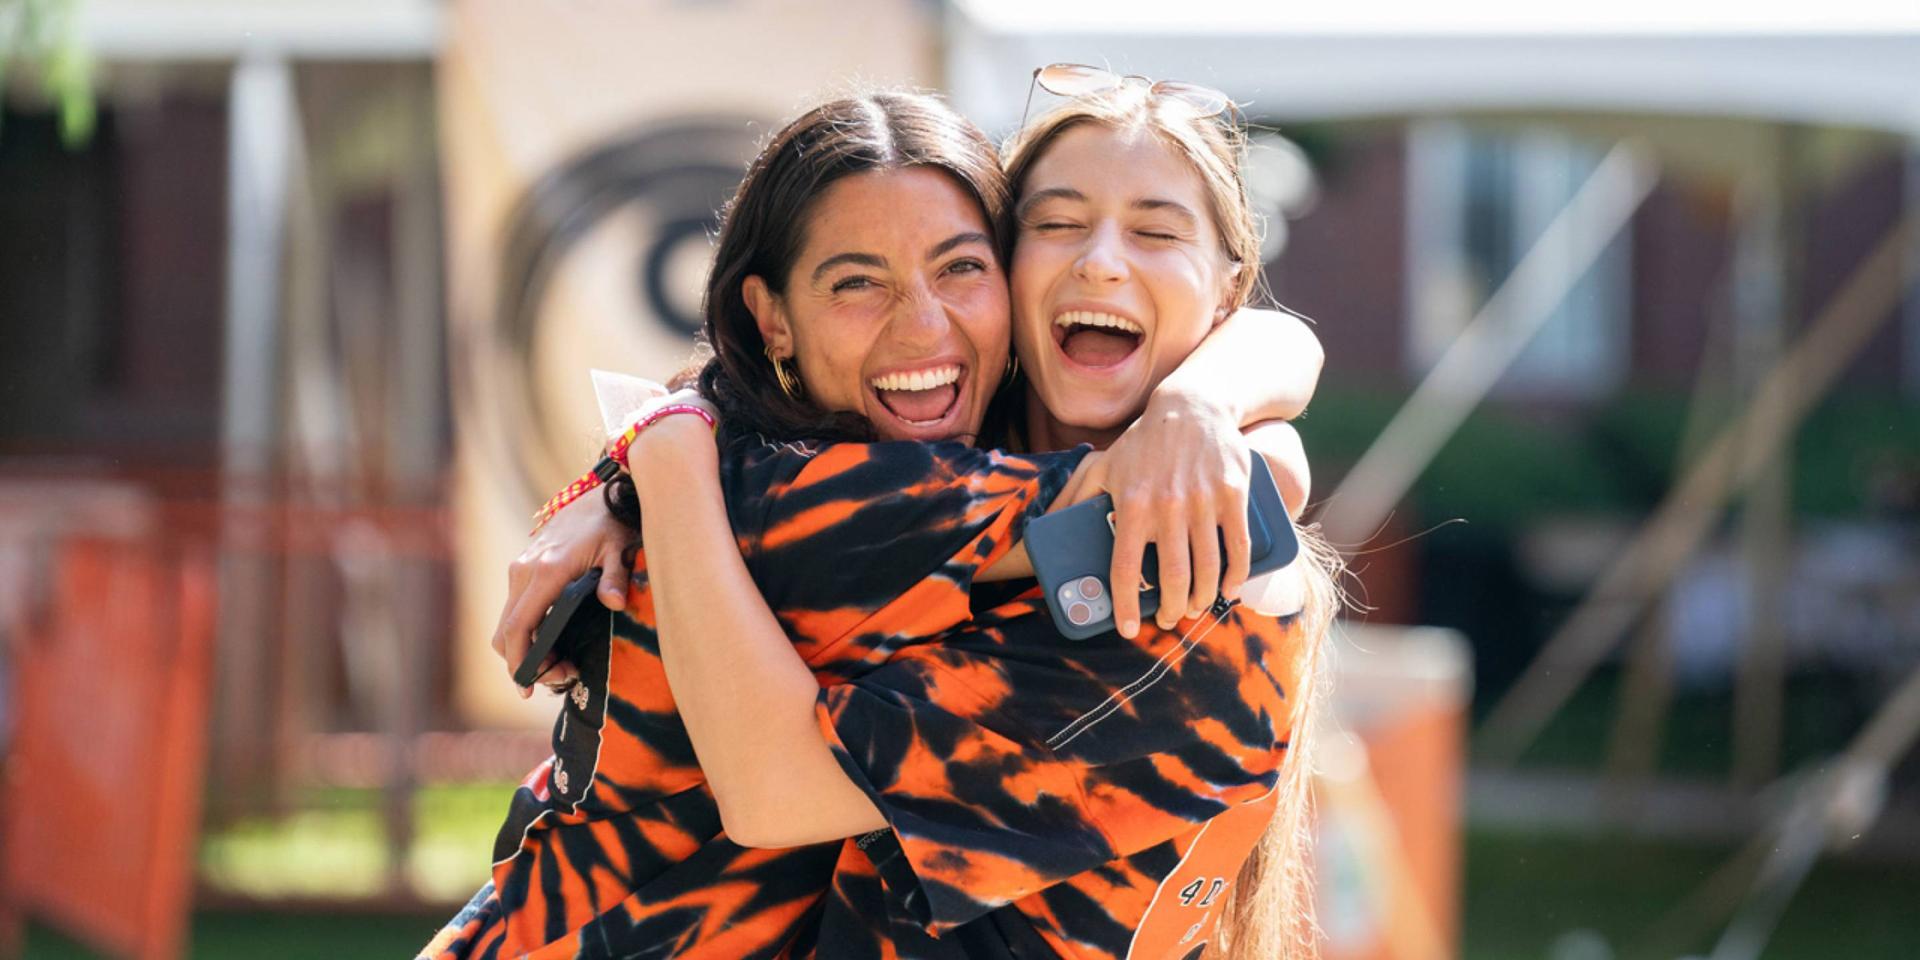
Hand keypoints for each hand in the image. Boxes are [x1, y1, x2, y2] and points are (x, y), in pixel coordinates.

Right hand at [492, 490, 635, 697]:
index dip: (519, 661)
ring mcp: (520, 569)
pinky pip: (515, 609)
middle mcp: (525, 571)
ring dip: (526, 649)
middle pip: (506, 632)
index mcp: (546, 571)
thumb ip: (615, 577)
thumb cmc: (612, 524)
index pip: (519, 626)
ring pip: (508, 622)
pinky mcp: (523, 568)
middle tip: (562, 676)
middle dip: (525, 663)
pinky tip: (553, 643)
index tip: (527, 686)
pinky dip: (526, 632)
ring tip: (563, 663)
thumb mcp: (621, 550)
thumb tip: (616, 603)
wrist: (598, 496)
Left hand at [1096, 390, 1253, 637]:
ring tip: (1196, 607)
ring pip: (1207, 568)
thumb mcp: (1105, 463)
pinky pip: (1237, 547)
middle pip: (1172, 578)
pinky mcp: (1233, 495)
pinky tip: (1227, 589)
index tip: (1128, 629)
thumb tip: (1046, 521)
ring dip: (1202, 598)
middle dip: (1172, 610)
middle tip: (1171, 619)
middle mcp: (1167, 506)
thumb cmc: (1145, 441)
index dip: (1126, 605)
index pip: (1125, 568)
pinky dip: (1235, 576)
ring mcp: (1203, 501)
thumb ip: (1076, 495)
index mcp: (1131, 503)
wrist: (1194, 406)